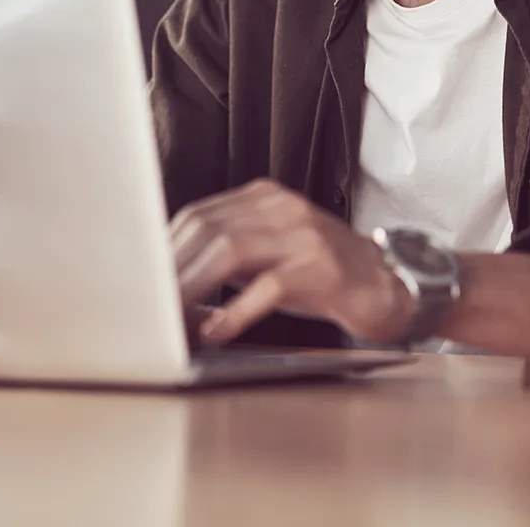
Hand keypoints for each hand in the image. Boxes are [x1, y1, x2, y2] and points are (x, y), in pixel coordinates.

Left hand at [170, 179, 412, 345]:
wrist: (388, 286)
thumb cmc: (320, 275)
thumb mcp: (270, 253)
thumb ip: (226, 255)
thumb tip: (167, 280)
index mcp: (263, 198)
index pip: (197, 216)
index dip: (164, 251)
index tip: (140, 283)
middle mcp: (282, 208)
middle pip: (207, 229)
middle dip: (171, 272)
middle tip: (148, 309)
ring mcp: (303, 236)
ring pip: (230, 250)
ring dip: (193, 289)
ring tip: (172, 321)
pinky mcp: (322, 269)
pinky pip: (268, 286)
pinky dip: (235, 311)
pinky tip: (215, 332)